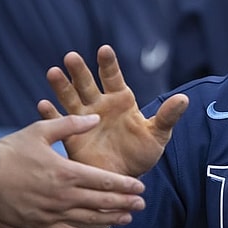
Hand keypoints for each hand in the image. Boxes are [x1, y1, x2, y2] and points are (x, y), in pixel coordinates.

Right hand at [0, 115, 145, 227]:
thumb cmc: (10, 151)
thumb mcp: (40, 131)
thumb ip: (71, 124)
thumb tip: (97, 118)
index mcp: (66, 172)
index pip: (104, 181)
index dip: (125, 185)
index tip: (141, 187)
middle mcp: (63, 195)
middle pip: (102, 202)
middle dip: (125, 203)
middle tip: (142, 204)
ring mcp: (52, 213)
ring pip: (89, 219)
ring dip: (112, 219)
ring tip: (129, 218)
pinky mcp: (39, 225)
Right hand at [39, 45, 187, 176]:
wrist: (125, 177)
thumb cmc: (142, 153)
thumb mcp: (158, 134)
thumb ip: (168, 116)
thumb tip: (184, 99)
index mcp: (121, 100)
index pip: (113, 77)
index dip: (108, 64)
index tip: (104, 49)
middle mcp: (100, 105)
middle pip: (88, 84)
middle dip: (80, 71)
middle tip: (71, 57)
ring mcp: (84, 119)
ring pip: (71, 99)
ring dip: (61, 86)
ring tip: (53, 72)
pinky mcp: (72, 136)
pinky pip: (60, 123)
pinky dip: (51, 115)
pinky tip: (43, 105)